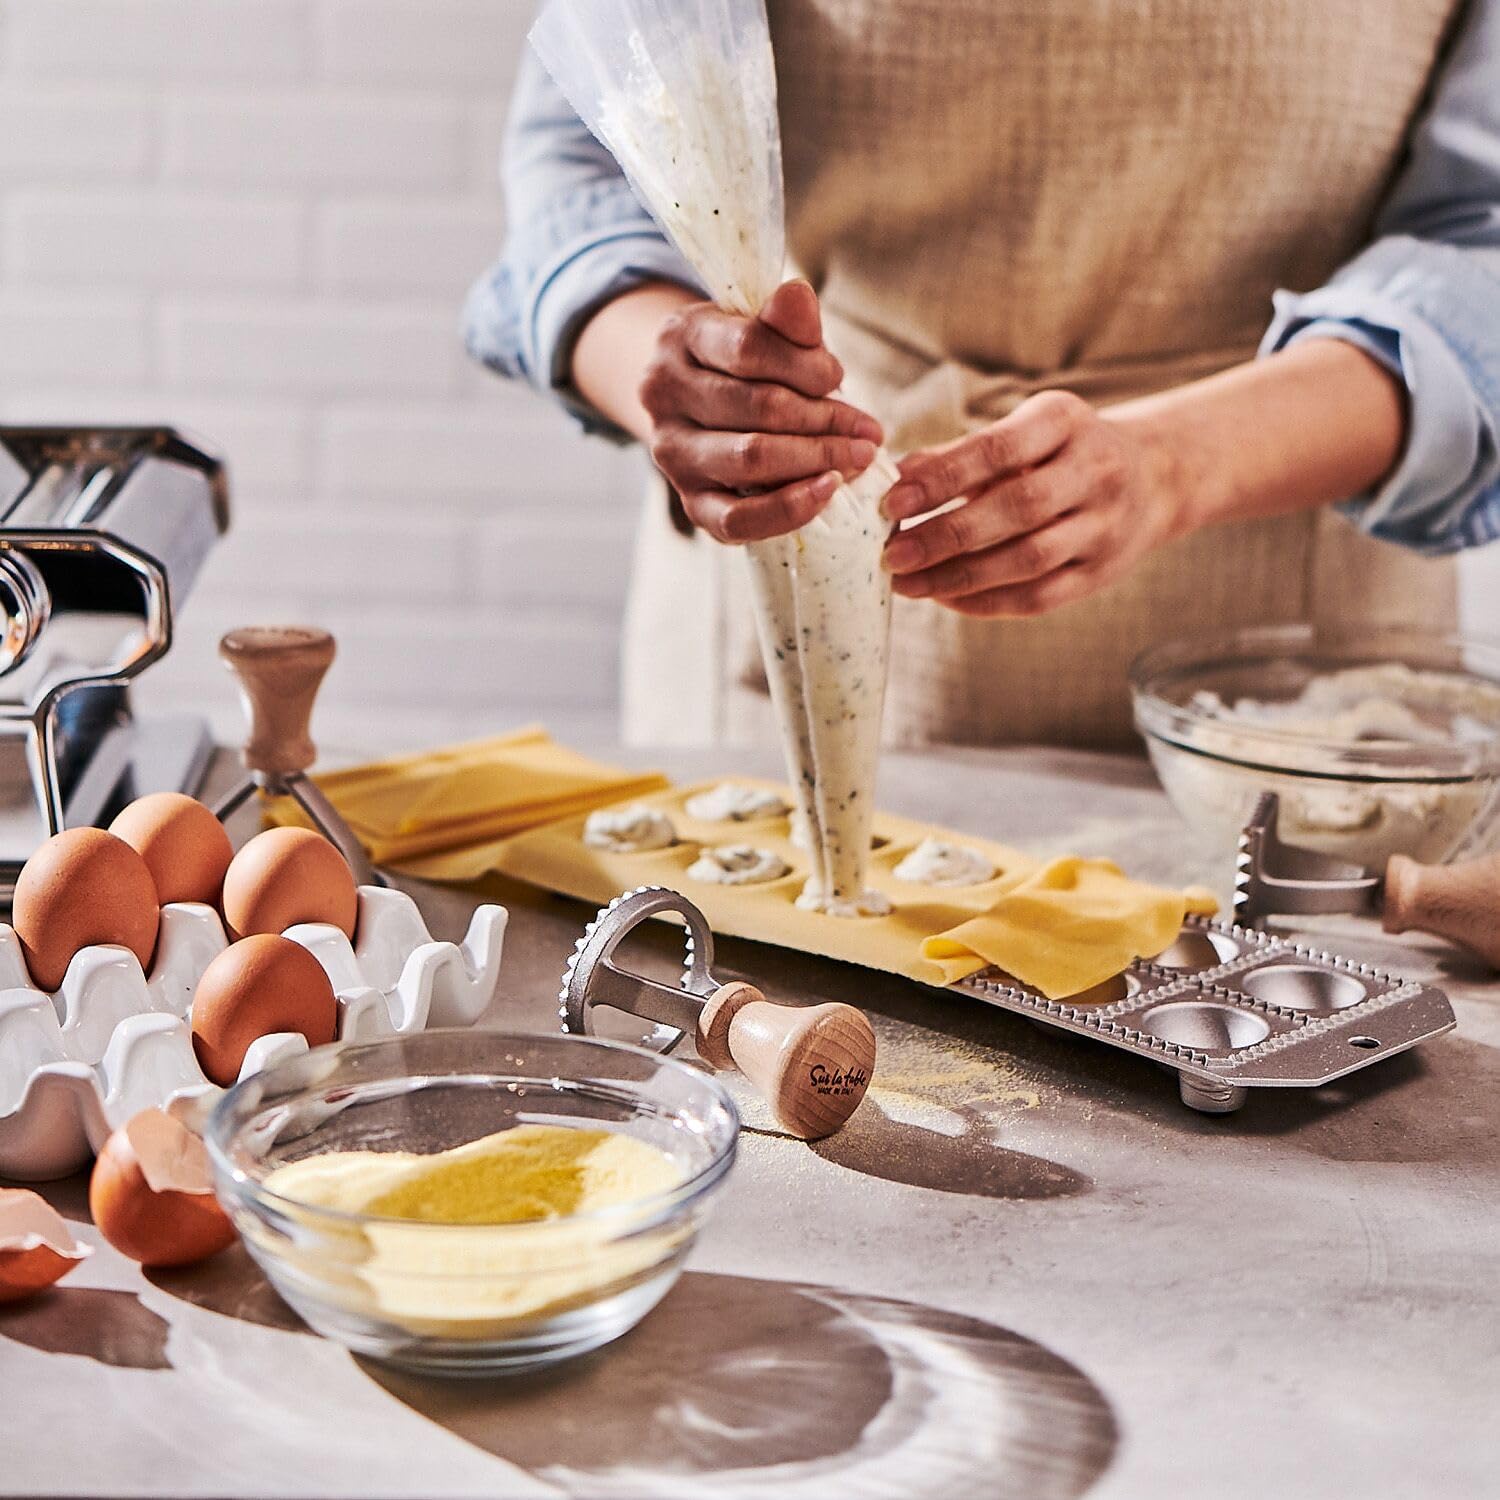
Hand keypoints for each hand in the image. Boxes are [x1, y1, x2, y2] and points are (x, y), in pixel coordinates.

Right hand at [638, 280, 883, 543]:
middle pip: (757, 407)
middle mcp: (664, 396)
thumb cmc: (744, 364)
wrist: (698, 406)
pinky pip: (739, 519)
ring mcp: (672, 454)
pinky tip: (829, 490)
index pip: (748, 348)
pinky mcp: (688, 503)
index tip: (838, 377)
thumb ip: (786, 321)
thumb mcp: (762, 329)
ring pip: (751, 459)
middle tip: (868, 430)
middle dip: (824, 419)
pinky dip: (790, 507)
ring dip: (818, 458)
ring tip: (859, 456)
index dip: (805, 365)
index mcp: (680, 338)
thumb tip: (798, 295)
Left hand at [881, 392, 1189, 617]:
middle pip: (1018, 509)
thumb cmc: (1059, 452)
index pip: (999, 450)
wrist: (1152, 478)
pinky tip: (944, 597)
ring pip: (1029, 559)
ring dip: (960, 576)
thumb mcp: (1021, 431)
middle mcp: (1095, 470)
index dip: (943, 479)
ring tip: (907, 583)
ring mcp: (1105, 525)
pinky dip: (986, 601)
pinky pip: (1039, 596)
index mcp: (1066, 421)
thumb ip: (961, 454)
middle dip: (948, 535)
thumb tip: (899, 476)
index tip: (893, 502)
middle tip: (893, 554)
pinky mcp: (1102, 572)